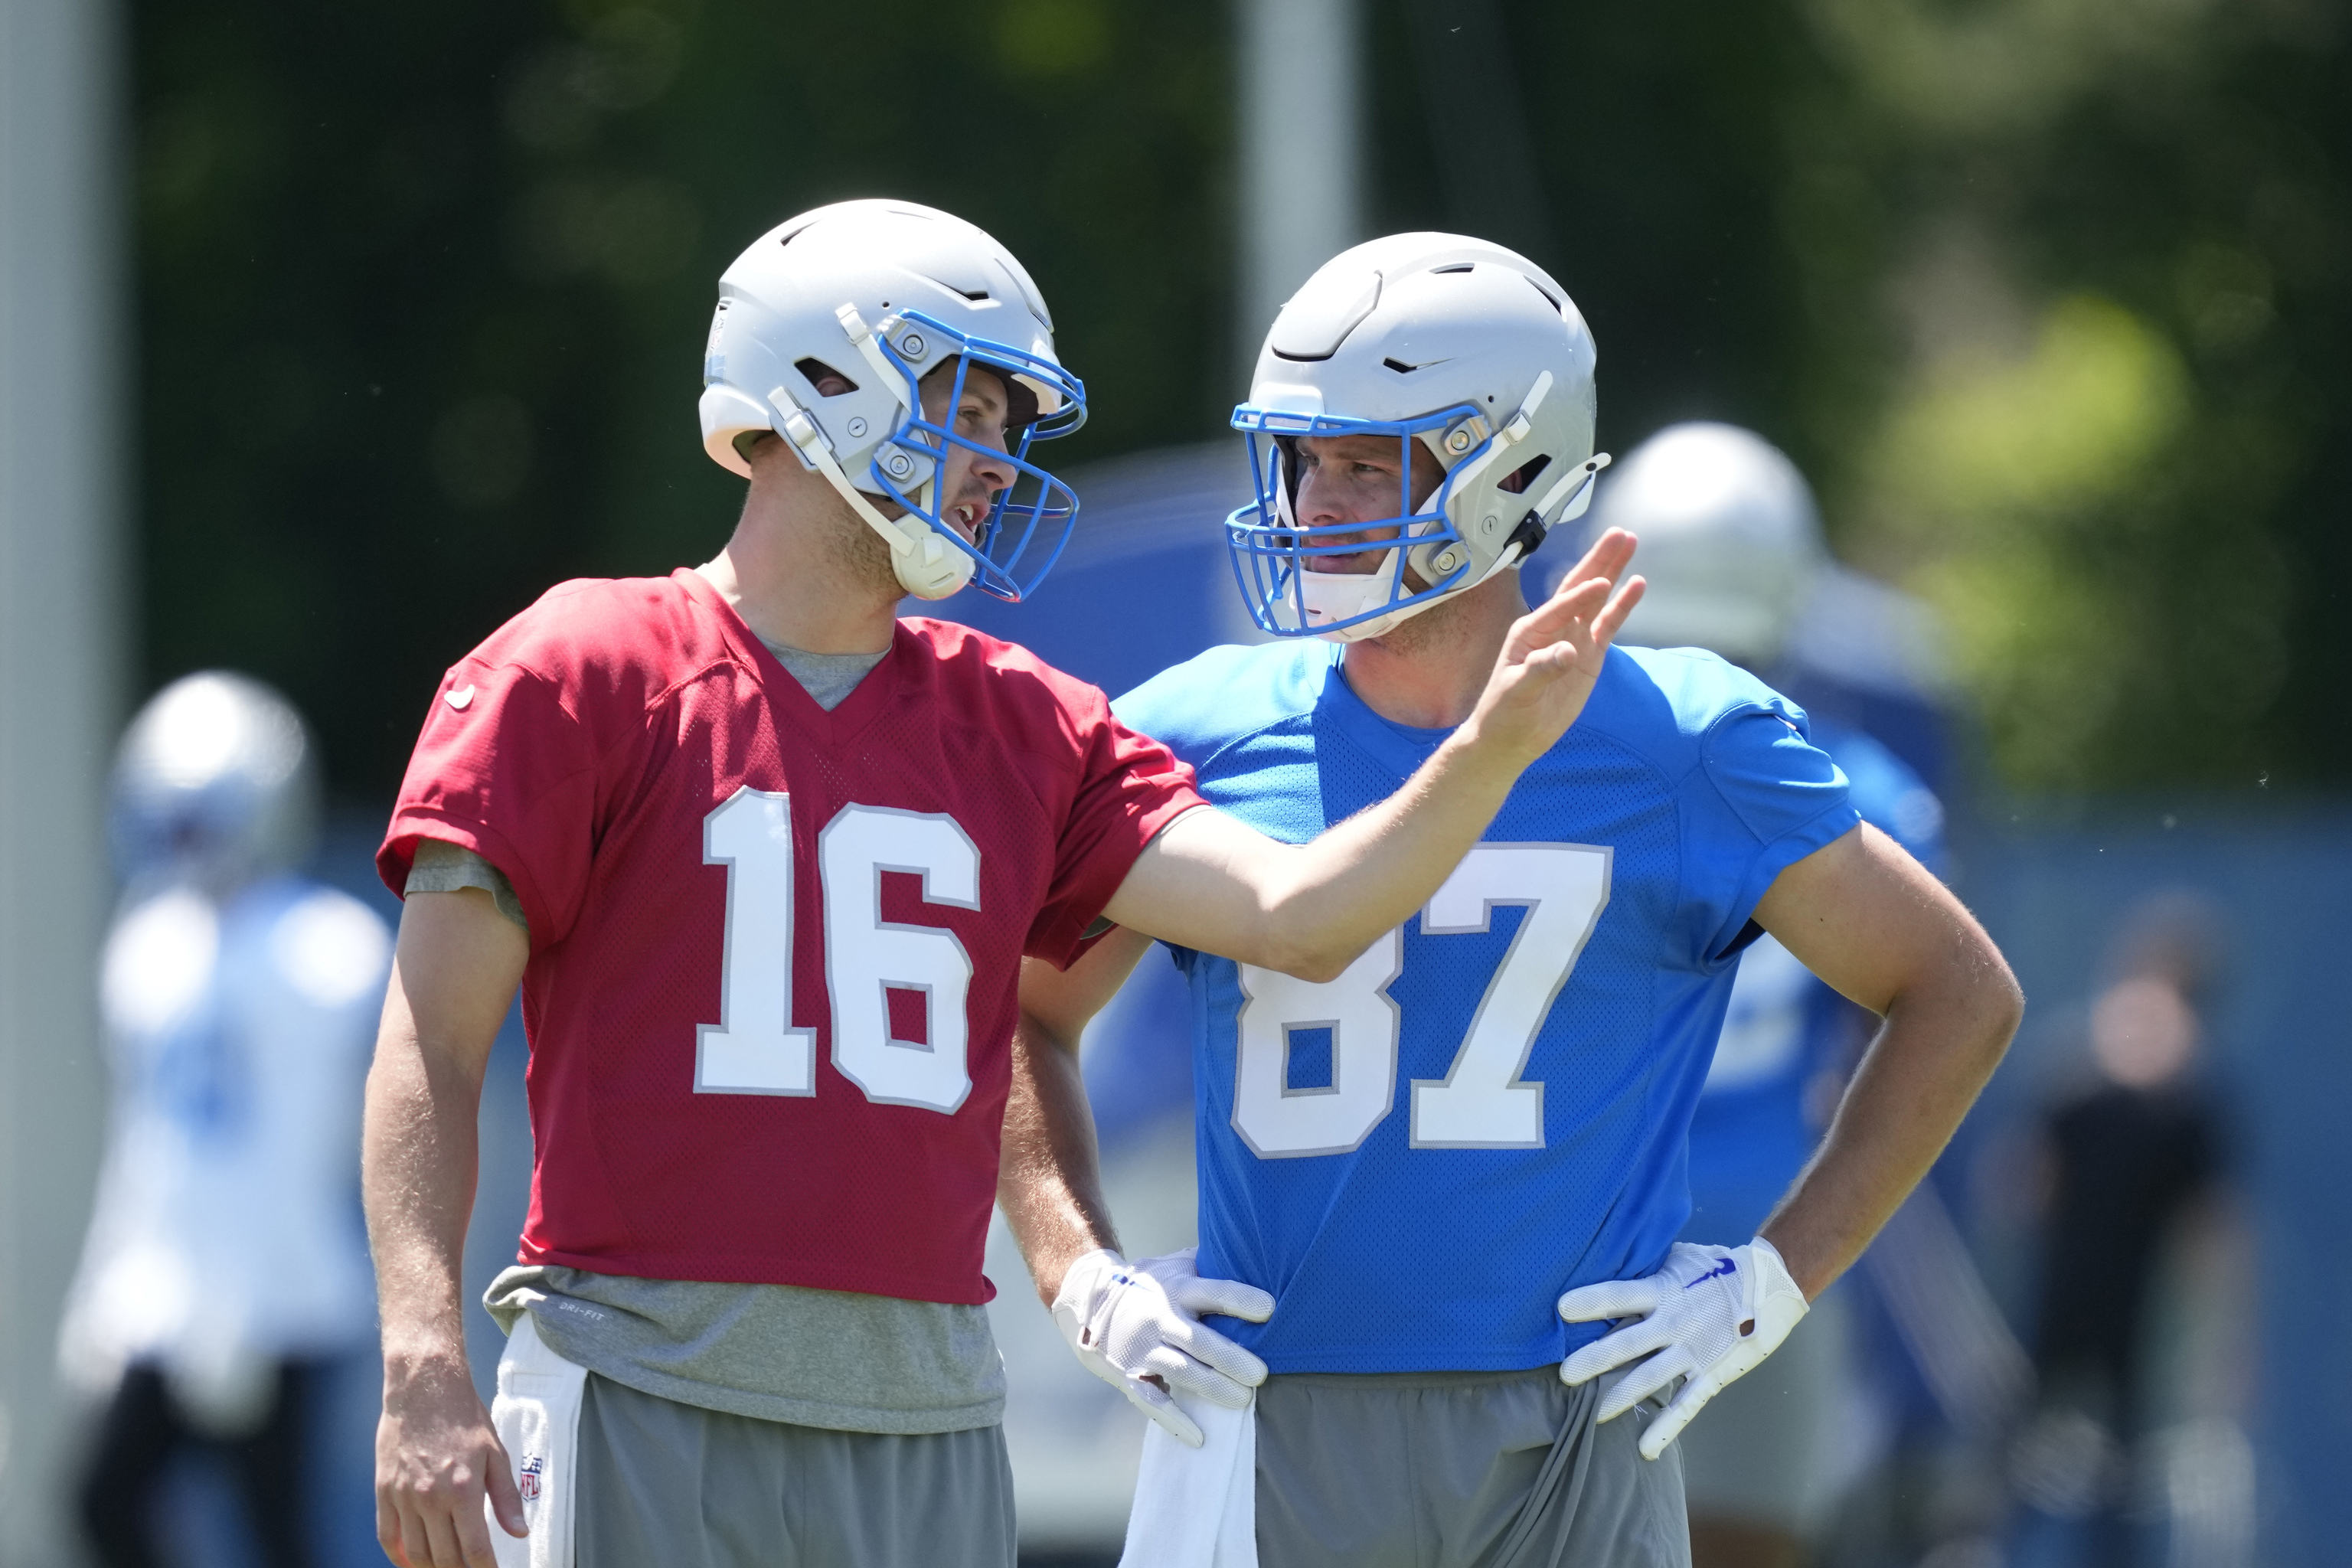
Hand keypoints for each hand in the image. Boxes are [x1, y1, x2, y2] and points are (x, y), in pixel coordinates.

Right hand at [376, 1358, 525, 1566]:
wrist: (424, 1388)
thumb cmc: (464, 1418)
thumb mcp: (495, 1454)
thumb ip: (507, 1497)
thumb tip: (519, 1532)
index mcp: (463, 1490)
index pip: (475, 1549)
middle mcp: (430, 1499)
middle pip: (444, 1557)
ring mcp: (403, 1497)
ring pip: (415, 1553)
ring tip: (446, 1567)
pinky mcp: (384, 1491)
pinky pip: (388, 1536)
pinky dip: (399, 1556)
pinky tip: (412, 1561)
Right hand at [1052, 1247, 1273, 1446]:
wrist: (1088, 1299)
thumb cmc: (1149, 1282)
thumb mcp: (1174, 1264)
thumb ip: (1210, 1263)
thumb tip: (1258, 1254)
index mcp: (1177, 1287)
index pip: (1213, 1291)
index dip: (1240, 1300)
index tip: (1270, 1308)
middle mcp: (1160, 1317)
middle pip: (1200, 1340)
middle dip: (1231, 1358)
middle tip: (1261, 1374)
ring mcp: (1143, 1348)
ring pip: (1181, 1371)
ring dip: (1213, 1388)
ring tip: (1244, 1401)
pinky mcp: (1130, 1374)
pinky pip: (1153, 1400)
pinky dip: (1175, 1420)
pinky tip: (1199, 1437)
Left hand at [1461, 528, 1643, 767]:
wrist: (1511, 738)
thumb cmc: (1505, 712)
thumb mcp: (1517, 692)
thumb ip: (1542, 670)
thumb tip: (1569, 653)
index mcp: (1530, 630)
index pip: (1560, 606)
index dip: (1581, 595)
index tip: (1601, 584)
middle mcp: (1553, 627)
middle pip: (1580, 587)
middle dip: (1599, 561)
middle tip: (1621, 534)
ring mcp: (1573, 639)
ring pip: (1597, 600)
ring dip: (1613, 572)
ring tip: (1630, 544)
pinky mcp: (1589, 655)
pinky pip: (1608, 625)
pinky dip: (1622, 606)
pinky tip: (1637, 585)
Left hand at [1556, 1237, 1808, 1460]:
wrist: (1771, 1286)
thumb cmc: (1719, 1267)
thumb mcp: (1682, 1258)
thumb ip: (1649, 1263)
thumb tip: (1614, 1252)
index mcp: (1664, 1291)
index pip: (1620, 1295)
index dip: (1592, 1301)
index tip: (1561, 1308)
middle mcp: (1673, 1324)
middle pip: (1627, 1343)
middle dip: (1594, 1360)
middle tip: (1564, 1374)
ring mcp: (1691, 1352)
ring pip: (1650, 1378)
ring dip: (1620, 1396)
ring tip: (1593, 1414)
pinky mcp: (1710, 1375)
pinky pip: (1685, 1405)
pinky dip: (1666, 1428)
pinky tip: (1645, 1449)